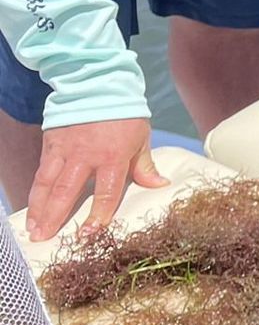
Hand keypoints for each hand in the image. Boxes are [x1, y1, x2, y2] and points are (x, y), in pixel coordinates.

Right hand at [27, 118, 166, 241]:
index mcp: (113, 156)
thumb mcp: (141, 138)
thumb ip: (145, 165)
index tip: (88, 234)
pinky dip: (35, 193)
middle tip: (44, 239)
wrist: (97, 85)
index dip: (97, 214)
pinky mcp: (51, 144)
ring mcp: (65, 150)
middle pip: (67, 191)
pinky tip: (32, 209)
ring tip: (33, 230)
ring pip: (47, 184)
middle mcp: (86, 155)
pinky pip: (41, 173)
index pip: (106, 191)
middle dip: (55, 218)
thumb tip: (160, 186)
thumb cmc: (124, 115)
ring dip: (39, 209)